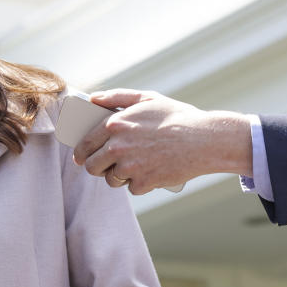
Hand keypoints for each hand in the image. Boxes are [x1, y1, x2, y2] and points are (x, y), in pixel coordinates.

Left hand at [72, 89, 252, 194]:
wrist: (205, 140)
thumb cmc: (177, 117)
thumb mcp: (147, 99)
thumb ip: (116, 97)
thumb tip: (93, 99)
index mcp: (114, 125)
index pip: (85, 145)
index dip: (81, 153)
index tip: (81, 158)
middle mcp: (118, 147)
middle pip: (92, 166)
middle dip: (97, 167)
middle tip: (105, 166)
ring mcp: (130, 167)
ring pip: (111, 179)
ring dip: (119, 176)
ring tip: (134, 166)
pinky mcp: (143, 183)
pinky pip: (132, 188)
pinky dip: (140, 183)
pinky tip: (151, 171)